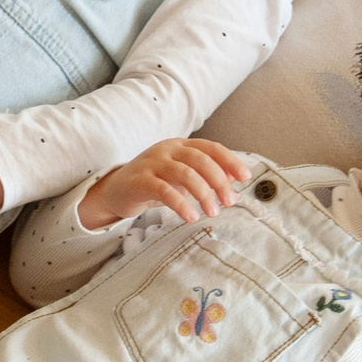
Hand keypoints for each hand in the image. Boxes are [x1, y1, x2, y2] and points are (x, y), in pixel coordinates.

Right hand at [78, 138, 249, 230]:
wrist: (117, 190)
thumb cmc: (155, 183)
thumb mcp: (181, 177)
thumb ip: (204, 176)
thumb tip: (233, 182)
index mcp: (180, 145)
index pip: (210, 147)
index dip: (229, 160)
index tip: (245, 177)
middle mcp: (167, 149)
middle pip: (200, 159)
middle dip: (219, 181)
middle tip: (230, 201)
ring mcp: (152, 163)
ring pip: (185, 173)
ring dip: (204, 193)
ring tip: (213, 212)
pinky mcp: (140, 180)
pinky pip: (164, 190)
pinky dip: (181, 204)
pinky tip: (191, 217)